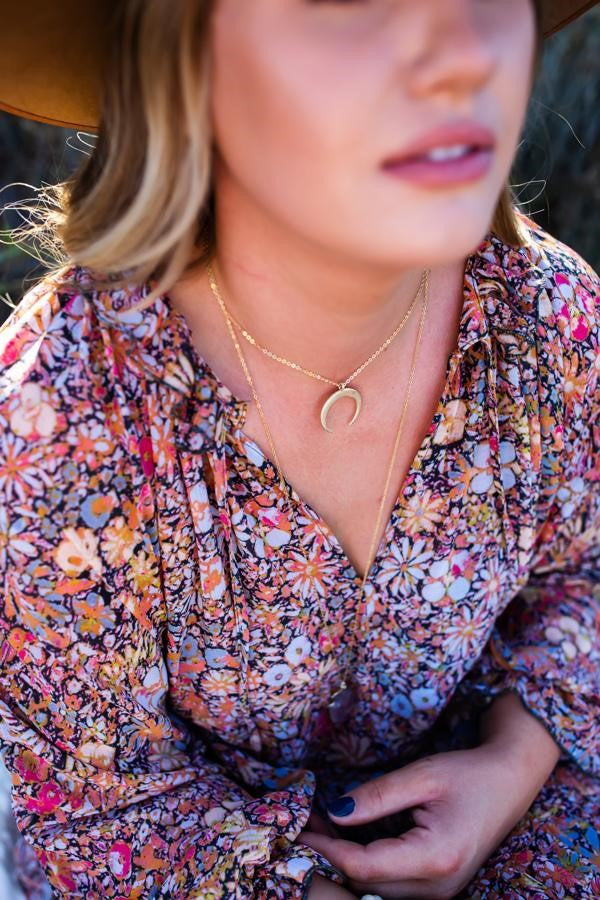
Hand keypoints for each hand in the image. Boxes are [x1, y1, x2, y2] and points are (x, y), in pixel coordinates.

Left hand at [297, 744, 545, 897]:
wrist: (510, 782)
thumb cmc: (469, 774)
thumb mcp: (421, 775)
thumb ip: (376, 797)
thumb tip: (334, 812)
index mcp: (434, 859)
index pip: (363, 866)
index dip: (326, 848)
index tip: (302, 825)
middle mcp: (437, 888)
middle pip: (366, 884)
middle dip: (331, 855)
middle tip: (307, 821)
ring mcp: (439, 893)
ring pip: (375, 889)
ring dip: (346, 862)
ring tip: (322, 827)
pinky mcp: (438, 888)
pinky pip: (391, 885)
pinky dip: (366, 865)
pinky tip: (349, 838)